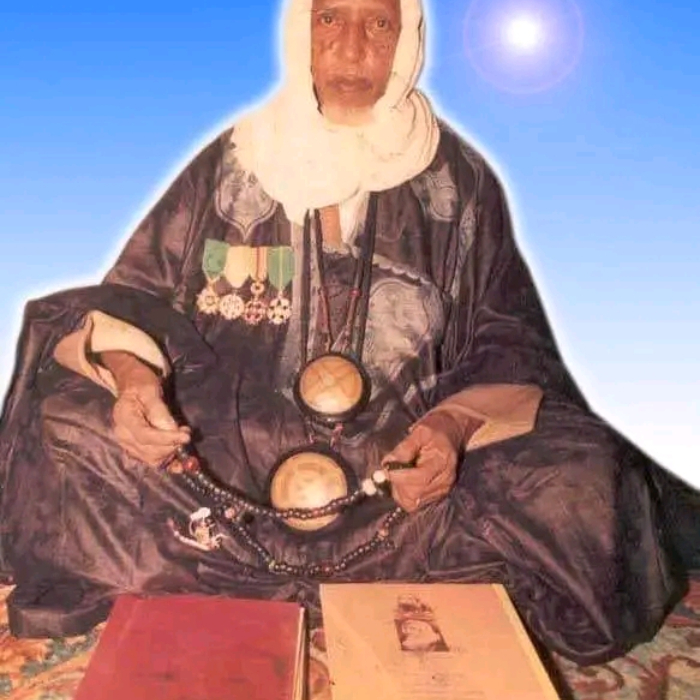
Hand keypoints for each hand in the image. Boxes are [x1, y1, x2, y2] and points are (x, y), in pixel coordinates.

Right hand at [102, 351, 189, 466]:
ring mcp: (128, 444)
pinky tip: (180, 462)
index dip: (167, 439)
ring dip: (171, 453)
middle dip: (172, 445)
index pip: (145, 436)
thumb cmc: (141, 384)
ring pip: (152, 459)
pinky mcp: (136, 449)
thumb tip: (170, 429)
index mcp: (124, 418)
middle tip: (187, 433)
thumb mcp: (150, 390)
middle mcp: (123, 435)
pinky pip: (153, 461)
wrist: (132, 385)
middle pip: (149, 450)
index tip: (186, 436)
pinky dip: (168, 462)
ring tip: (182, 438)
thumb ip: (158, 410)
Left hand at [382, 412, 464, 512]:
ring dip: (400, 490)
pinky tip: (405, 481)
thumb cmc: (435, 430)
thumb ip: (404, 448)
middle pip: (415, 494)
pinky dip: (405, 495)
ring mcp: (443, 489)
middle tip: (392, 470)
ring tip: (399, 474)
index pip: (419, 478)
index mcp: (442, 462)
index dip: (399, 476)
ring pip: (414, 502)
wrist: (451, 431)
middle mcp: (445, 480)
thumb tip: (388, 463)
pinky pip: (416, 503)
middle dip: (398, 484)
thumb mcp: (419, 432)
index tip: (387, 468)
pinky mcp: (438, 494)